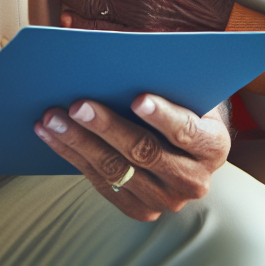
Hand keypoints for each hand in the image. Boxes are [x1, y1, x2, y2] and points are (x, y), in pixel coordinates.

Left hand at [35, 94, 230, 219]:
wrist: (189, 142)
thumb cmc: (184, 100)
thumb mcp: (188, 89)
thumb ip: (168, 78)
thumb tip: (127, 56)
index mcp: (214, 146)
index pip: (187, 131)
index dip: (163, 115)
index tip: (138, 98)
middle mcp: (194, 181)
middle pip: (144, 152)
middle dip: (107, 126)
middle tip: (77, 104)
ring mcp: (166, 200)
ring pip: (117, 170)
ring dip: (79, 142)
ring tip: (52, 118)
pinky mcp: (139, 210)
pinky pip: (100, 183)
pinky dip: (72, 157)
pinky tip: (51, 135)